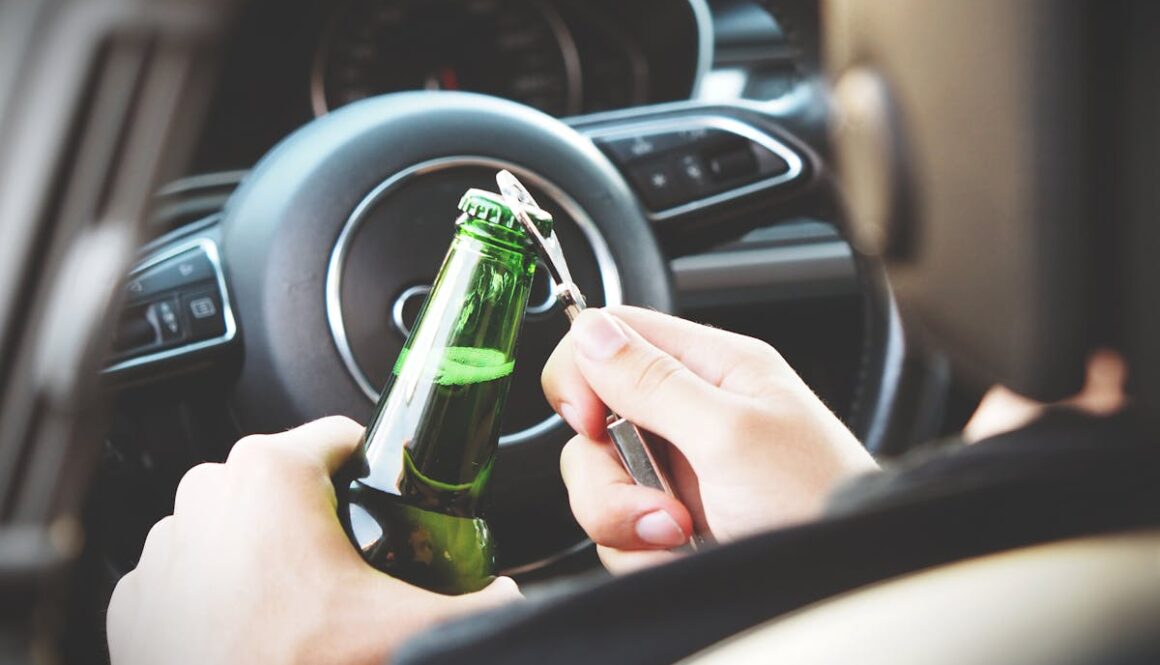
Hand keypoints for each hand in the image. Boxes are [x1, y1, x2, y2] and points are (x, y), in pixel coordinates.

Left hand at [107, 417, 519, 664]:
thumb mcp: (405, 624)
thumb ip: (476, 604)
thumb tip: (510, 599)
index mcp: (272, 471)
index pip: (341, 436)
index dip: (375, 467)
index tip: (385, 500)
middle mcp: (208, 490)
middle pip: (288, 479)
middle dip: (320, 512)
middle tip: (349, 563)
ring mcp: (166, 541)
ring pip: (234, 521)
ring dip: (264, 547)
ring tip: (297, 599)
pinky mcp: (137, 591)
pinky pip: (191, 568)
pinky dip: (217, 587)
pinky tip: (249, 621)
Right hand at [542, 307, 877, 571]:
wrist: (841, 584)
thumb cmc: (819, 502)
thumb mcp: (732, 435)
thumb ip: (654, 382)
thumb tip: (591, 331)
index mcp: (714, 367)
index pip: (614, 334)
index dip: (583, 374)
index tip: (590, 422)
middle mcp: (690, 413)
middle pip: (594, 421)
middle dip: (609, 473)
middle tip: (658, 502)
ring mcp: (678, 471)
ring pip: (598, 481)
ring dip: (626, 519)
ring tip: (681, 534)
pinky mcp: (671, 523)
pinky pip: (616, 530)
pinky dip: (640, 551)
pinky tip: (683, 554)